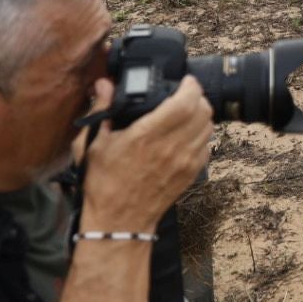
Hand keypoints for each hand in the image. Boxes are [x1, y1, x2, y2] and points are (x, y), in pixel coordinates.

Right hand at [78, 76, 211, 232]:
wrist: (120, 221)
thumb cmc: (104, 183)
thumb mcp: (93, 144)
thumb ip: (102, 110)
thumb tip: (104, 85)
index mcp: (147, 136)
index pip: (185, 101)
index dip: (190, 86)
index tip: (185, 80)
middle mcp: (172, 147)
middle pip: (204, 110)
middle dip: (197, 97)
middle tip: (185, 94)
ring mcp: (186, 161)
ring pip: (209, 127)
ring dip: (201, 115)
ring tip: (187, 112)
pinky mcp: (192, 173)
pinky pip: (207, 145)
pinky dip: (202, 134)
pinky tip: (187, 134)